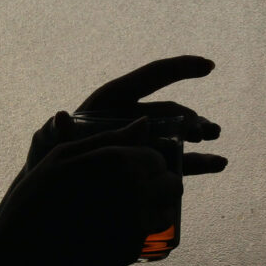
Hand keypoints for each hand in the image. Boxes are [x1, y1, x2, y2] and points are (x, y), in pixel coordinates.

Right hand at [0, 118, 182, 265]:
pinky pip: (153, 239)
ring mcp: (136, 224)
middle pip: (172, 186)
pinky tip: (115, 233)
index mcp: (119, 161)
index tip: (129, 173)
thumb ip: (110, 138)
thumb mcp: (66, 155)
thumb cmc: (39, 195)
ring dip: (155, 212)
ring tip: (126, 214)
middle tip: (133, 194)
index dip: (146, 165)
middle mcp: (134, 191)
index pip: (158, 159)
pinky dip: (142, 236)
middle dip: (159, 187)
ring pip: (167, 214)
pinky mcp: (133, 252)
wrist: (23, 248)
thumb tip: (145, 123)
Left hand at [23, 55, 226, 176]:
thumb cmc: (47, 164)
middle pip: (170, 111)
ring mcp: (143, 142)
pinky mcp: (149, 165)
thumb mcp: (47, 147)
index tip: (209, 67)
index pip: (151, 77)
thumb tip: (60, 116)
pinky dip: (199, 163)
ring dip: (200, 135)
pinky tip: (219, 164)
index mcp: (112, 102)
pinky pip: (178, 162)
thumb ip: (54, 133)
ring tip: (214, 138)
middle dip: (191, 117)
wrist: (53, 199)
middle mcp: (132, 118)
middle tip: (206, 130)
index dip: (180, 69)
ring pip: (179, 135)